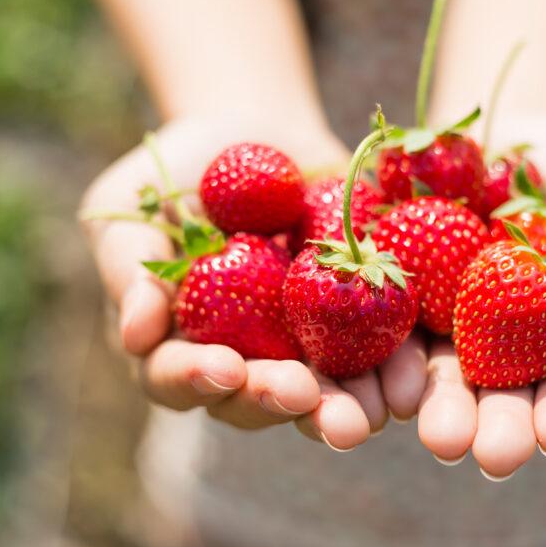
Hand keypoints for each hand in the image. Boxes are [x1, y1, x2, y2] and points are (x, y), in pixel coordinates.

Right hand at [79, 115, 426, 449]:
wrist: (256, 132)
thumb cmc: (176, 173)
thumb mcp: (132, 208)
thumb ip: (131, 271)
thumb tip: (136, 336)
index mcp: (182, 345)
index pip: (179, 378)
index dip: (198, 379)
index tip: (224, 366)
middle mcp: (247, 361)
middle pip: (258, 399)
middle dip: (279, 401)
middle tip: (301, 396)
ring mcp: (306, 346)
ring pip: (325, 394)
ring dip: (345, 408)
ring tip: (365, 414)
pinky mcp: (362, 320)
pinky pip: (384, 351)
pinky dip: (398, 368)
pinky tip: (413, 377)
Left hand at [402, 114, 545, 477]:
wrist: (509, 133)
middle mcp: (504, 344)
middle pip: (501, 393)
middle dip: (498, 427)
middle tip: (493, 456)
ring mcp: (448, 321)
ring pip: (440, 374)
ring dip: (439, 409)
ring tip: (439, 437)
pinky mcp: (401, 293)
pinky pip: (388, 328)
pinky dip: (387, 357)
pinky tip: (388, 384)